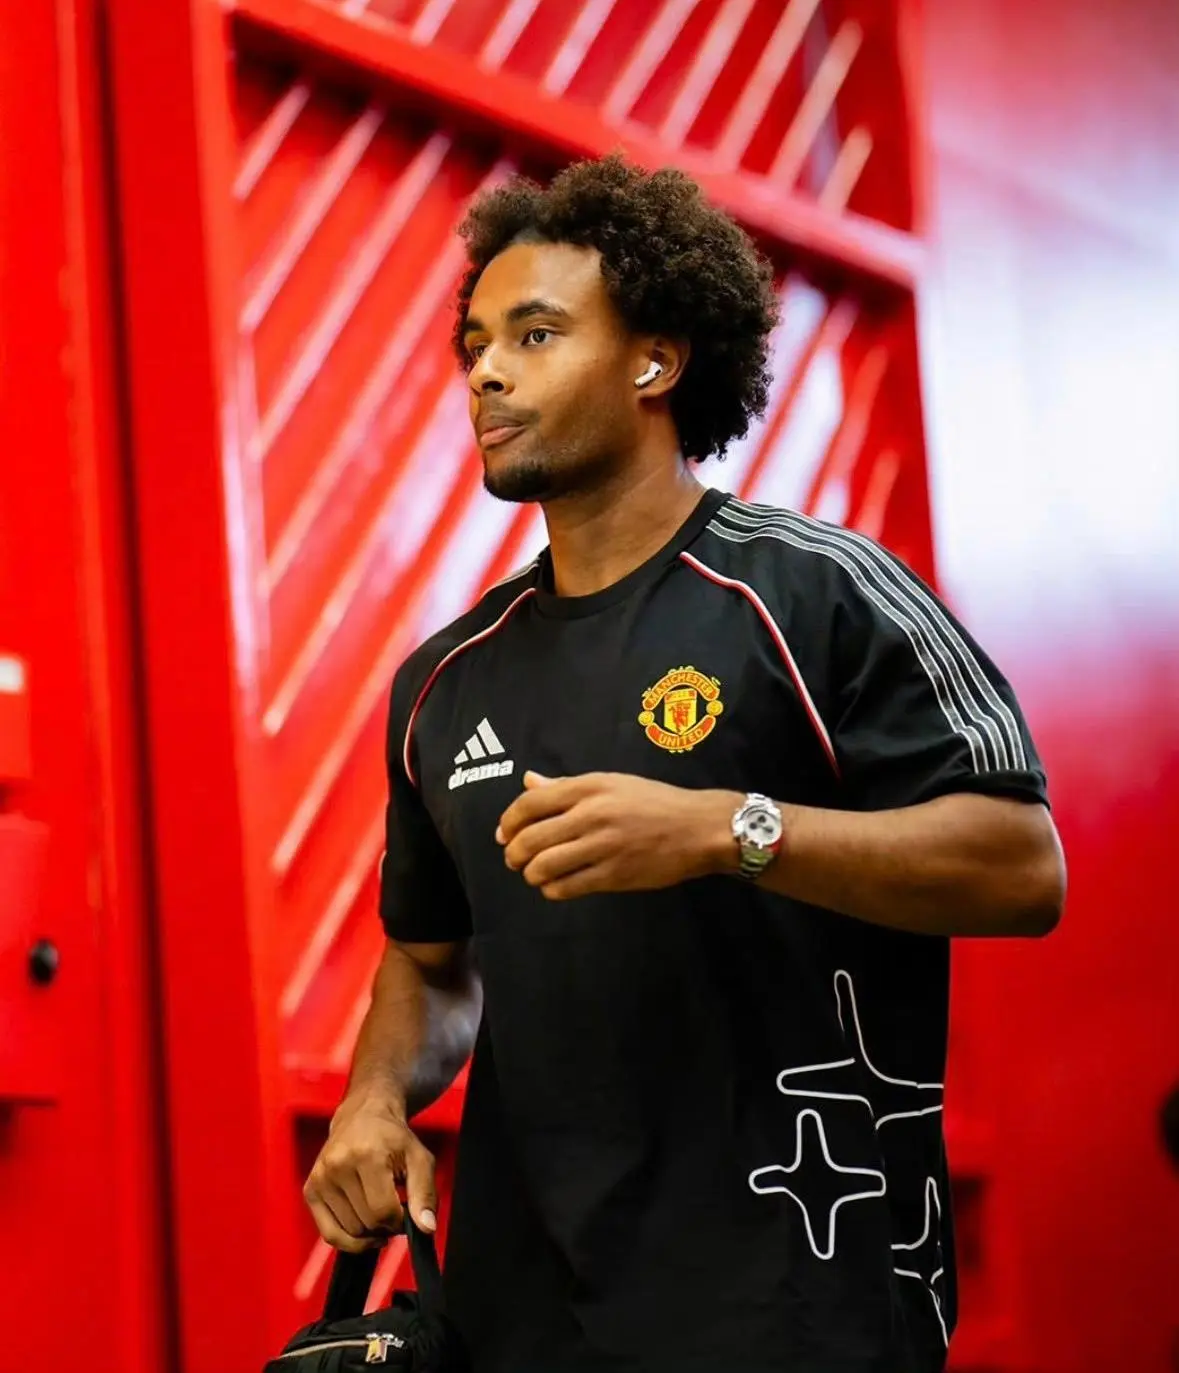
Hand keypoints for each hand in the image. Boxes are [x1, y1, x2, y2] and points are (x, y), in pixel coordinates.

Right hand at [304, 1091, 436, 1252]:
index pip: (383, 1211)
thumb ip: (425, 1194)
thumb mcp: (419, 1159)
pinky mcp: (310, 1189)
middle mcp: (338, 1165)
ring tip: (377, 1210)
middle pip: (365, 1223)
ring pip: (348, 1232)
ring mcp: (320, 1178)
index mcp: (367, 1155)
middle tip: (393, 1210)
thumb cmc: (394, 1138)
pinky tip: (362, 1230)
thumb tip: (427, 1229)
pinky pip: (329, 1234)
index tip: (406, 1213)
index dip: (400, 1221)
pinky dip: (348, 1240)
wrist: (362, 1115)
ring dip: (368, 1231)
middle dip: (385, 1226)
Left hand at [496, 771, 738, 899]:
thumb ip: (566, 786)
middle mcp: (592, 814)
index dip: (509, 821)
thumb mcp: (611, 783)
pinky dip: (552, 889)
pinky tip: (555, 886)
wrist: (698, 828)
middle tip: (514, 859)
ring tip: (535, 874)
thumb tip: (528, 782)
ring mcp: (603, 846)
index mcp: (589, 787)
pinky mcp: (614, 874)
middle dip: (514, 853)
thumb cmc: (654, 802)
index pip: (530, 803)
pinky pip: (567, 887)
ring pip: (544, 866)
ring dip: (531, 874)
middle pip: (530, 838)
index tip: (504, 833)